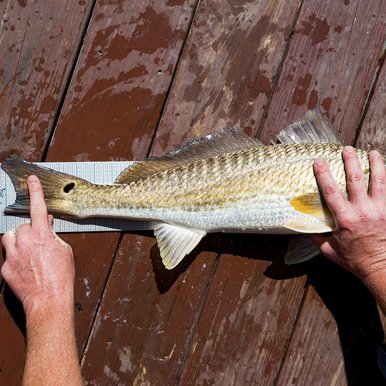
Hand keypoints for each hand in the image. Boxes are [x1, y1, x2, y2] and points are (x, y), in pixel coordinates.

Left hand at [1, 175, 74, 318]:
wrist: (49, 298)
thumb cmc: (61, 276)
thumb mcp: (64, 250)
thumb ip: (53, 235)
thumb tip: (48, 227)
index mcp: (42, 234)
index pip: (38, 207)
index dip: (35, 192)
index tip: (32, 180)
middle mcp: (25, 240)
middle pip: (23, 226)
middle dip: (31, 231)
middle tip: (40, 243)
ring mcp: (12, 254)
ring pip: (11, 237)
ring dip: (19, 240)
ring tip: (29, 251)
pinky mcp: (5, 267)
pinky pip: (8, 254)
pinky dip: (16, 257)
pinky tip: (26, 267)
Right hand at [311, 147, 385, 313]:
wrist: (380, 267)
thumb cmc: (353, 259)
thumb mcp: (328, 250)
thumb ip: (315, 236)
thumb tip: (303, 226)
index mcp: (345, 219)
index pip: (331, 191)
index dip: (324, 174)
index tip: (319, 161)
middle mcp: (363, 211)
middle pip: (356, 179)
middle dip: (350, 161)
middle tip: (347, 149)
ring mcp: (380, 210)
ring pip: (379, 181)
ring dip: (376, 164)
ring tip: (372, 152)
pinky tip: (385, 170)